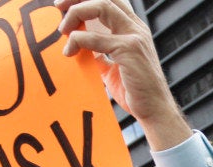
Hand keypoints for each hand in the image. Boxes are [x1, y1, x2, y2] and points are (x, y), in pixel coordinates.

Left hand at [55, 0, 191, 149]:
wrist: (154, 109)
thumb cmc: (135, 90)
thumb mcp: (113, 68)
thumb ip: (99, 54)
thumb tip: (79, 48)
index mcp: (132, 28)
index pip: (109, 0)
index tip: (63, 5)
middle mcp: (135, 26)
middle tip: (57, 6)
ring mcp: (134, 36)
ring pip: (102, 7)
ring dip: (76, 13)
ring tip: (63, 29)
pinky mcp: (129, 50)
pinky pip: (96, 38)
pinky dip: (78, 40)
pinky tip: (69, 51)